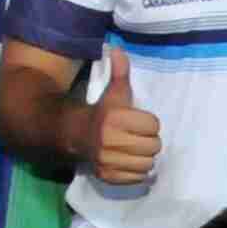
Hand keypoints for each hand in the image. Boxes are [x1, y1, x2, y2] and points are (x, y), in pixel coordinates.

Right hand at [81, 49, 161, 183]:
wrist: (73, 134)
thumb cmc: (100, 111)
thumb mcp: (112, 92)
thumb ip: (121, 72)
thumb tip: (118, 49)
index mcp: (115, 118)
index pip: (153, 125)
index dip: (148, 123)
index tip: (140, 122)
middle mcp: (111, 141)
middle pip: (153, 146)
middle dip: (149, 141)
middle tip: (139, 137)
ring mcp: (108, 161)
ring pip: (147, 164)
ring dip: (145, 157)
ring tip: (135, 150)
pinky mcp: (107, 176)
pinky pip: (137, 178)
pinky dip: (136, 171)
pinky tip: (129, 161)